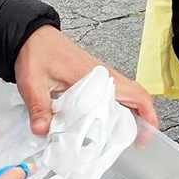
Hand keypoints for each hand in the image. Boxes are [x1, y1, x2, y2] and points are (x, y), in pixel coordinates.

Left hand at [14, 26, 157, 135]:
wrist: (31, 36)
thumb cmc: (36, 53)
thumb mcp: (33, 83)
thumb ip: (39, 108)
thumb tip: (43, 131)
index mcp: (95, 76)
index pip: (134, 94)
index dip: (147, 116)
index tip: (145, 137)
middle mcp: (103, 75)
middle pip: (137, 96)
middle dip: (144, 120)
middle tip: (138, 142)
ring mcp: (100, 75)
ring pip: (128, 95)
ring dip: (132, 114)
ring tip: (123, 137)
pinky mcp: (93, 77)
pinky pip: (114, 93)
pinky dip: (118, 108)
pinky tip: (105, 123)